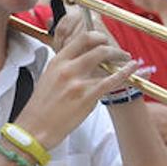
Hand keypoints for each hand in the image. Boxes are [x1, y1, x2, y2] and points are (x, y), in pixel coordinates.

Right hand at [16, 29, 139, 151]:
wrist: (34, 129)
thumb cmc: (41, 107)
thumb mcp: (48, 78)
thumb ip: (64, 67)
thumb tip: (81, 60)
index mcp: (57, 61)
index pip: (81, 39)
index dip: (98, 37)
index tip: (105, 41)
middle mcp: (67, 68)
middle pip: (97, 47)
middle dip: (113, 48)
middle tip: (120, 53)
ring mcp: (78, 82)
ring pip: (106, 61)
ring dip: (121, 58)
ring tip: (128, 61)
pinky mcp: (87, 97)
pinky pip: (111, 81)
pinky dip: (125, 73)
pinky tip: (132, 69)